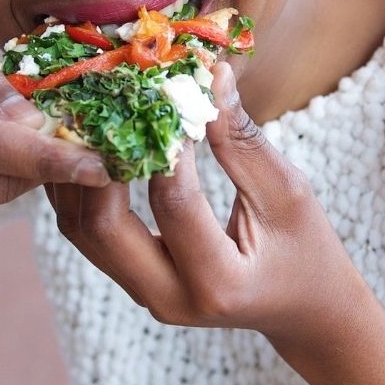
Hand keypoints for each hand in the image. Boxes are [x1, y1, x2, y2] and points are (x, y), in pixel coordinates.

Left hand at [46, 61, 384, 384]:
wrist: (306, 312)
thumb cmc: (306, 249)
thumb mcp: (287, 192)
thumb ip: (242, 139)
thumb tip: (211, 73)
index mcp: (218, 282)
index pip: (173, 202)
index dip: (164, 143)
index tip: (163, 92)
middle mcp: (171, 299)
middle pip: (103, 227)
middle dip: (98, 161)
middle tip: (106, 105)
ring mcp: (146, 294)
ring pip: (82, 231)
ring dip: (78, 173)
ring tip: (87, 118)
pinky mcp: (134, 280)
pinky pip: (88, 233)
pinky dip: (82, 188)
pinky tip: (88, 145)